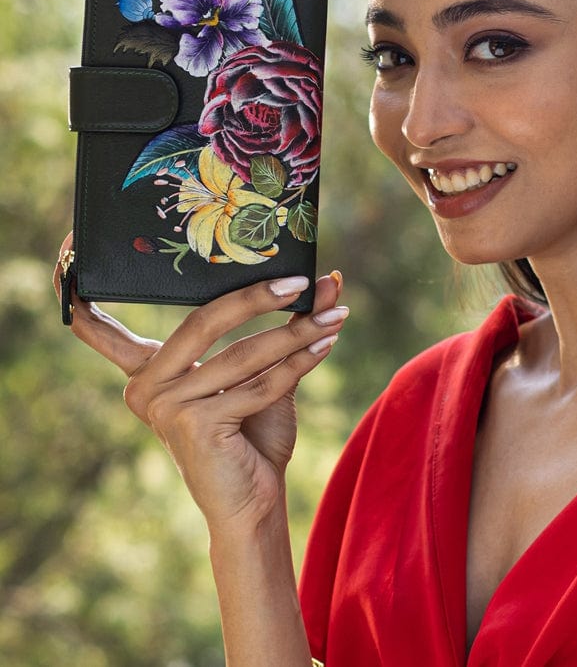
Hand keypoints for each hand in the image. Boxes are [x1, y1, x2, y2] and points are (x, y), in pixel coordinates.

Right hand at [53, 233, 347, 532]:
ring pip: (243, 355)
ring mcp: (166, 406)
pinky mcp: (194, 424)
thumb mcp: (265, 371)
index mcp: (147, 369)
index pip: (100, 330)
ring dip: (297, 332)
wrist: (254, 501)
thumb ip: (286, 326)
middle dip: (259, 298)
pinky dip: (298, 363)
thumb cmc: (253, 434)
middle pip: (204, 321)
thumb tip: (329, 278)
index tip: (65, 251)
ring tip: (335, 313)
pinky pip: (258, 384)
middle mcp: (145, 385)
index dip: (80, 298)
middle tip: (303, 281)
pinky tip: (325, 343)